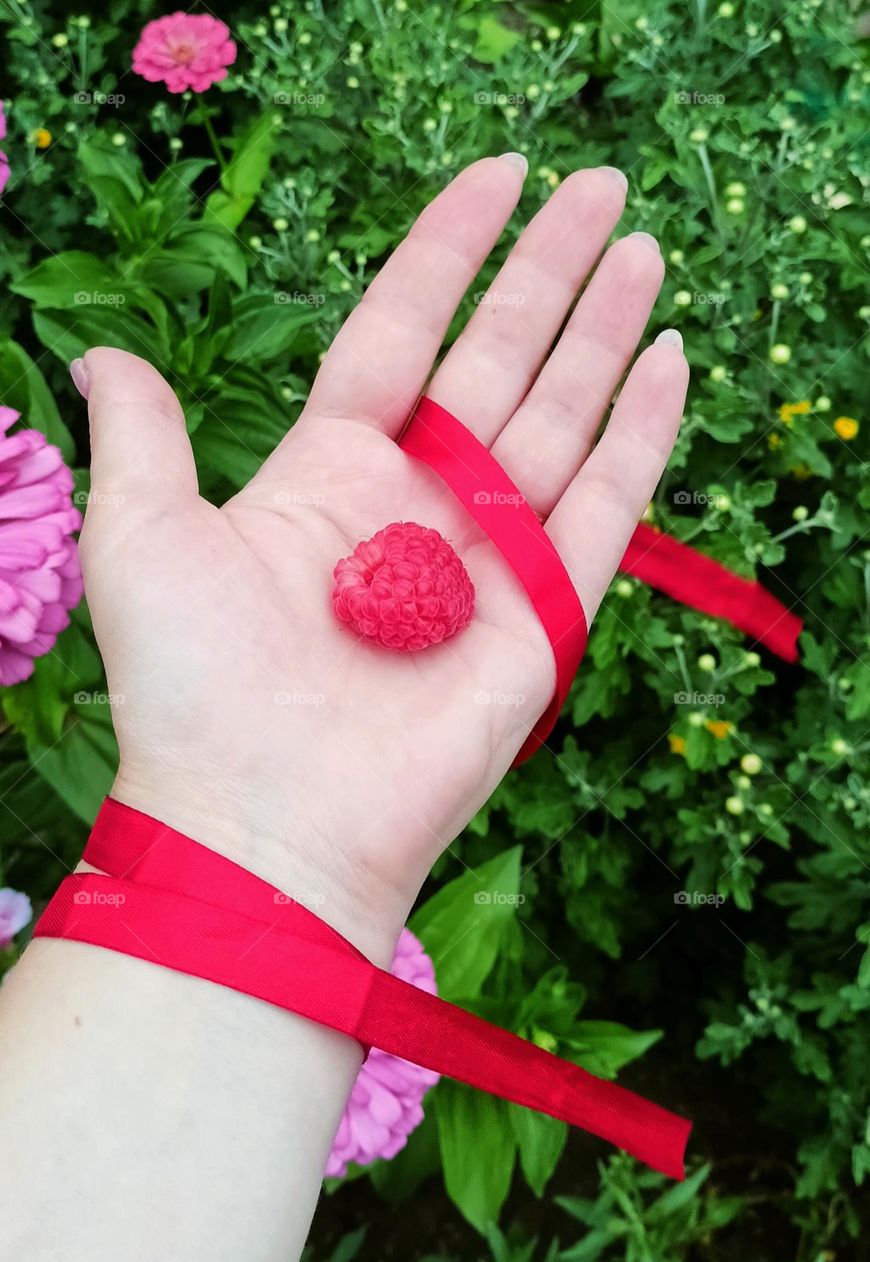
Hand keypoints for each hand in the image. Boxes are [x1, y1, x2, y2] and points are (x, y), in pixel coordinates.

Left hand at [75, 157, 687, 961]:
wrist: (265, 825)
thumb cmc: (195, 689)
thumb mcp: (143, 539)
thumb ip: (145, 437)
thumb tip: (105, 355)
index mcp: (331, 471)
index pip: (402, 331)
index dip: (447, 253)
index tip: (496, 174)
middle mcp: (418, 503)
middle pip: (498, 361)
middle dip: (550, 272)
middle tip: (603, 187)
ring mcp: (489, 558)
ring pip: (561, 420)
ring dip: (605, 334)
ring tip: (643, 250)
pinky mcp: (545, 616)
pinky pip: (606, 510)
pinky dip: (640, 438)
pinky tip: (667, 362)